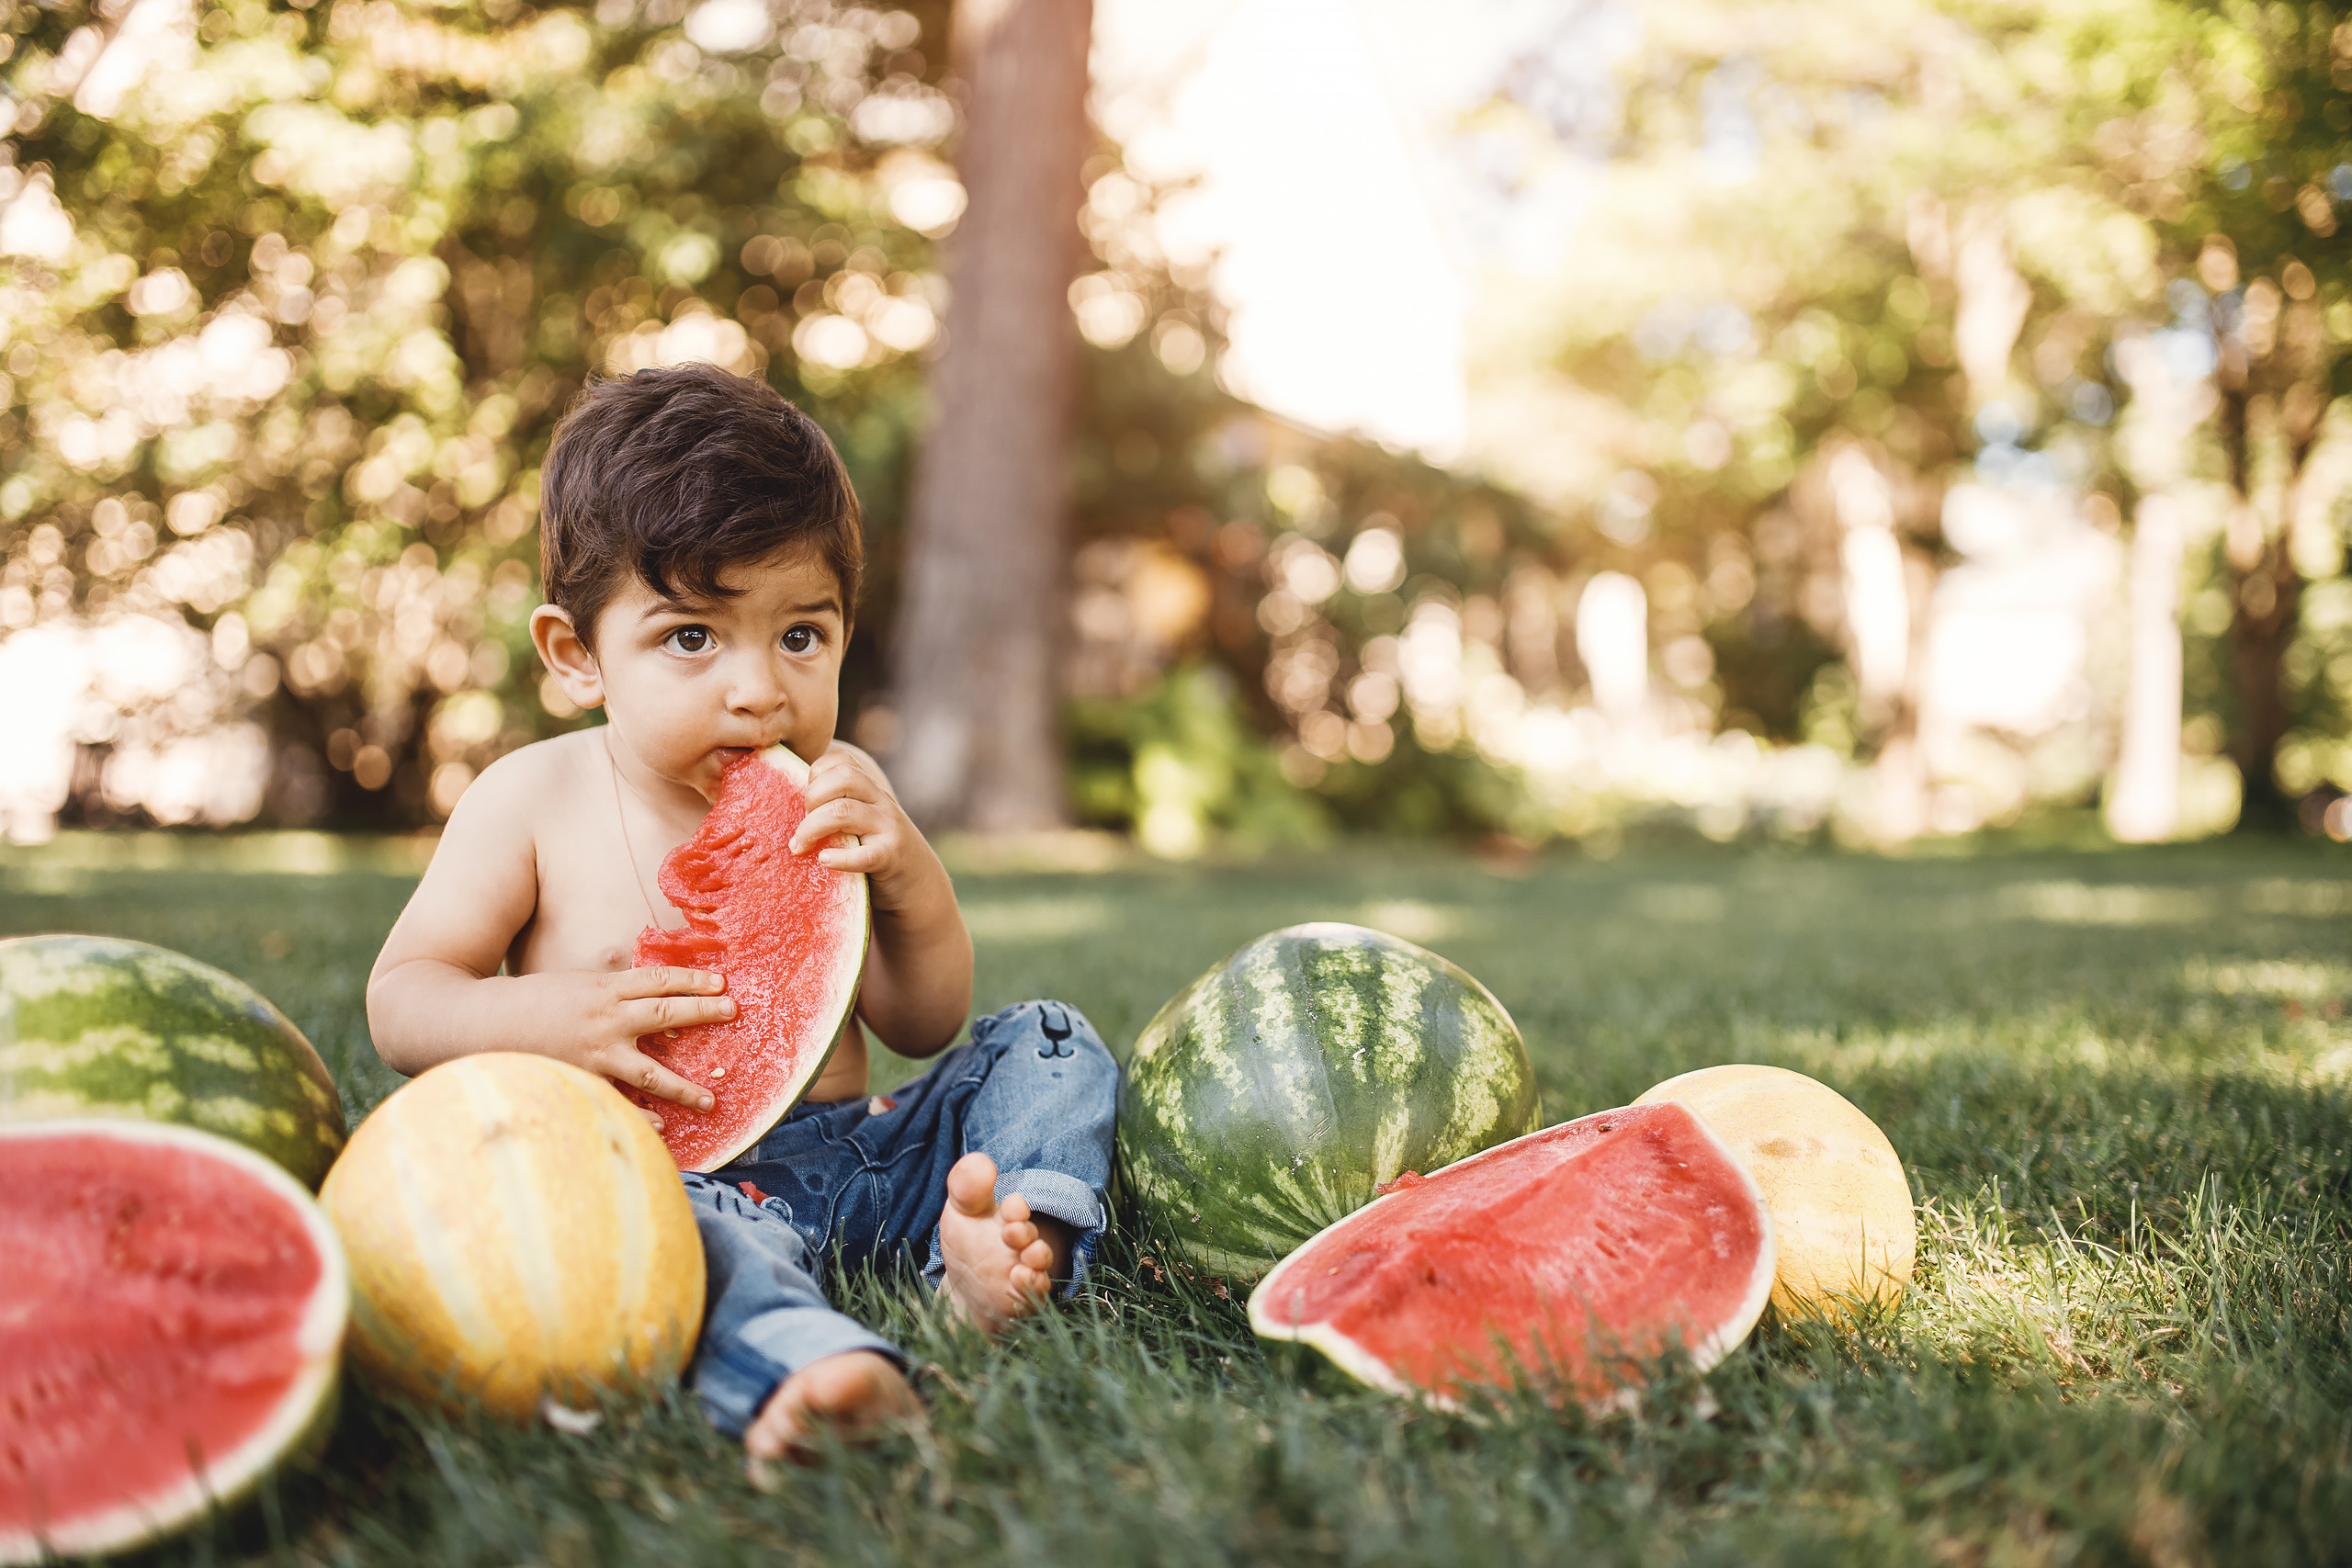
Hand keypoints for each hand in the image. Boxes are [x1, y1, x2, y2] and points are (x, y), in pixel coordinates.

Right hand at [539, 965, 736, 1115]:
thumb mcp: (579, 983)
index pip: (660, 980)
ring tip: (711, 1100)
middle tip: (733, 1011)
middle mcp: (607, 1019)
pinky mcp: (582, 1079)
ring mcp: (596, 1053)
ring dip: (683, 1088)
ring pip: (650, 1072)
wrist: (485, 1021)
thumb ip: (614, 989)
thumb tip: (651, 992)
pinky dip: (640, 1117)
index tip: (721, 982)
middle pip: (666, 1013)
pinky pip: (619, 1102)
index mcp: (606, 989)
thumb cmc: (534, 1000)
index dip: (693, 980)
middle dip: (704, 1012)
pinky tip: (661, 1127)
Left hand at [788, 744, 940, 907]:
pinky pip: (863, 854)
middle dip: (812, 797)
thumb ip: (837, 805)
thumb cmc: (875, 850)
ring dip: (812, 828)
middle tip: (802, 826)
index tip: (807, 802)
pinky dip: (839, 858)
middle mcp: (881, 801)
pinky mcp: (891, 856)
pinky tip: (824, 862)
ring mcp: (889, 827)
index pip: (841, 760)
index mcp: (870, 789)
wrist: (919, 884)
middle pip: (844, 777)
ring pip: (844, 811)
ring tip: (800, 847)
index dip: (816, 775)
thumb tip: (785, 802)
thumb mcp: (861, 820)